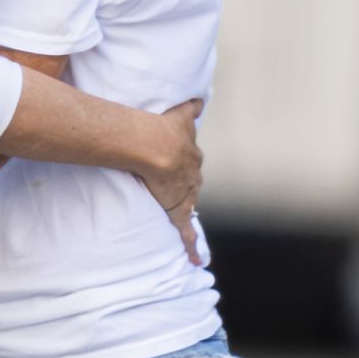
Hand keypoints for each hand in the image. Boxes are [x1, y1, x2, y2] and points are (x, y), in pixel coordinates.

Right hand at [139, 98, 204, 264]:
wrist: (158, 146)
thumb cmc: (163, 128)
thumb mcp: (180, 113)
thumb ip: (190, 107)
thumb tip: (200, 97)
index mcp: (190, 155)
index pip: (190, 162)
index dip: (185, 163)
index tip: (181, 165)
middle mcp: (192, 176)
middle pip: (192, 183)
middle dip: (186, 185)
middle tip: (176, 189)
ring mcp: (186, 195)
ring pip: (190, 206)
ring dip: (187, 211)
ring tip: (182, 219)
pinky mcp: (177, 212)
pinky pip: (187, 232)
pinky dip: (192, 246)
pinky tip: (197, 260)